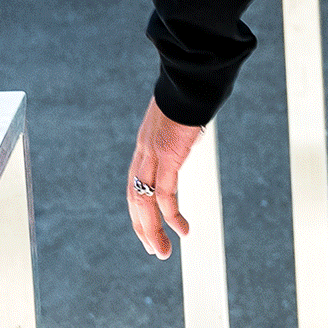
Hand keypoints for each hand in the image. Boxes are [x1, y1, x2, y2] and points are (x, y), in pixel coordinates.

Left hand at [127, 98, 204, 259]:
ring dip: (152, 231)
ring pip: (143, 202)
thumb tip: (193, 128)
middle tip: (155, 250)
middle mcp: (143, 153)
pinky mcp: (168, 155)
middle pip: (134, 199)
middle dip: (142, 229)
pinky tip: (182, 230)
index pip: (134, 186)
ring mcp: (153, 155)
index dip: (138, 212)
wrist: (192, 76)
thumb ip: (182, 128)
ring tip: (164, 251)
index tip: (149, 230)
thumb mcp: (184, 116)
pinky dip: (170, 215)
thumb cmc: (193, 91)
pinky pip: (164, 193)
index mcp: (145, 146)